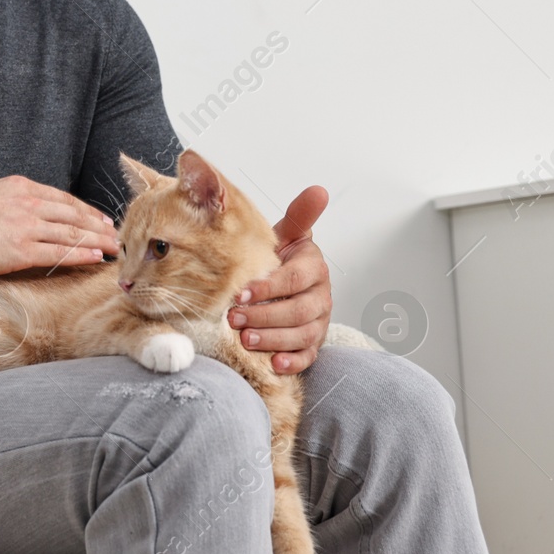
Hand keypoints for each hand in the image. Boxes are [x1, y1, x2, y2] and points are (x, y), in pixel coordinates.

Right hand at [0, 175, 119, 275]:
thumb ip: (15, 199)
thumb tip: (33, 209)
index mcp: (22, 187)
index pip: (64, 199)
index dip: (86, 210)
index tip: (100, 219)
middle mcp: (29, 203)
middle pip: (74, 214)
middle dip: (98, 226)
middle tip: (115, 235)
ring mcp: (27, 226)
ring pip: (72, 233)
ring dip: (96, 241)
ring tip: (112, 248)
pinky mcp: (21, 250)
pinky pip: (59, 252)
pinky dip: (80, 255)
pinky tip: (94, 258)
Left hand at [228, 185, 332, 373]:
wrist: (284, 283)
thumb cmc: (279, 259)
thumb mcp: (285, 236)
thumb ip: (299, 216)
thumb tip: (318, 190)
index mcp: (313, 267)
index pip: (295, 279)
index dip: (269, 287)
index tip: (241, 293)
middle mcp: (320, 295)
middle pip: (298, 311)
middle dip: (265, 316)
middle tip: (233, 319)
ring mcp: (318, 321)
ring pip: (302, 334)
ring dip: (272, 339)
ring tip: (244, 339)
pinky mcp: (312, 343)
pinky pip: (308, 356)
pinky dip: (292, 361)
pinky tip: (274, 363)